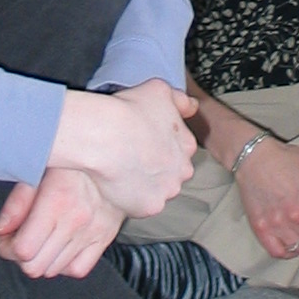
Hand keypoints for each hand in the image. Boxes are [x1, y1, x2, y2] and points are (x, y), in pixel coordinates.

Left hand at [0, 167, 119, 278]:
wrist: (112, 154)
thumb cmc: (70, 161)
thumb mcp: (38, 170)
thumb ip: (16, 203)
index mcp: (57, 201)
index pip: (23, 250)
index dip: (7, 247)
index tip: (6, 235)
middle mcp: (76, 220)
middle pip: (35, 266)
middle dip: (20, 256)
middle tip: (20, 238)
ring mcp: (92, 232)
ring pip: (53, 270)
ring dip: (40, 259)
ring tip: (40, 239)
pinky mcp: (104, 238)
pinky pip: (78, 269)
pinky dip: (64, 264)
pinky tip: (59, 246)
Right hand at [49, 79, 198, 218]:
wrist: (104, 135)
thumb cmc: (129, 110)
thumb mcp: (159, 91)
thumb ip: (181, 100)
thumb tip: (193, 106)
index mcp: (187, 145)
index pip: (178, 151)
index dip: (158, 147)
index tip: (143, 143)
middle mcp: (182, 170)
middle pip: (170, 173)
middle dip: (155, 168)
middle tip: (132, 158)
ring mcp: (167, 191)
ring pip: (157, 191)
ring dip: (144, 185)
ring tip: (122, 171)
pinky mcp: (149, 207)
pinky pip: (140, 206)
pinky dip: (130, 199)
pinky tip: (116, 184)